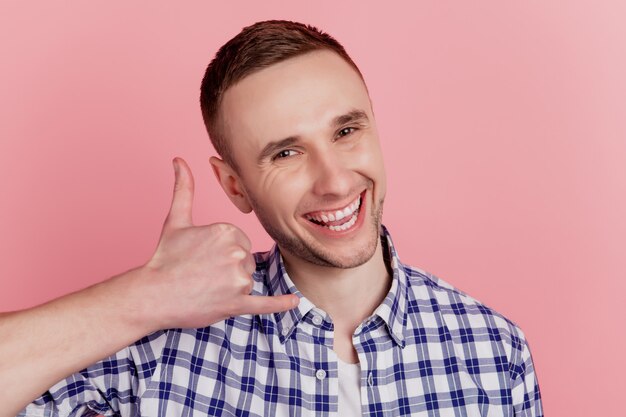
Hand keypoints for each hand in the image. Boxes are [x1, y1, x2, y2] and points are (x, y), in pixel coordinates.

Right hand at [138, 157, 298, 330]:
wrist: (152, 294)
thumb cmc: (164, 257)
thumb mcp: (176, 220)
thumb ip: (183, 188)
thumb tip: (179, 160)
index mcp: (227, 231)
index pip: (240, 242)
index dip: (223, 251)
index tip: (203, 257)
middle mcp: (237, 253)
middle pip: (245, 261)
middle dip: (228, 269)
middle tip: (202, 274)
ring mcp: (237, 280)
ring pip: (247, 281)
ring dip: (231, 287)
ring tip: (205, 288)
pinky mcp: (236, 304)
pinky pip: (264, 304)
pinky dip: (279, 304)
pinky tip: (294, 302)